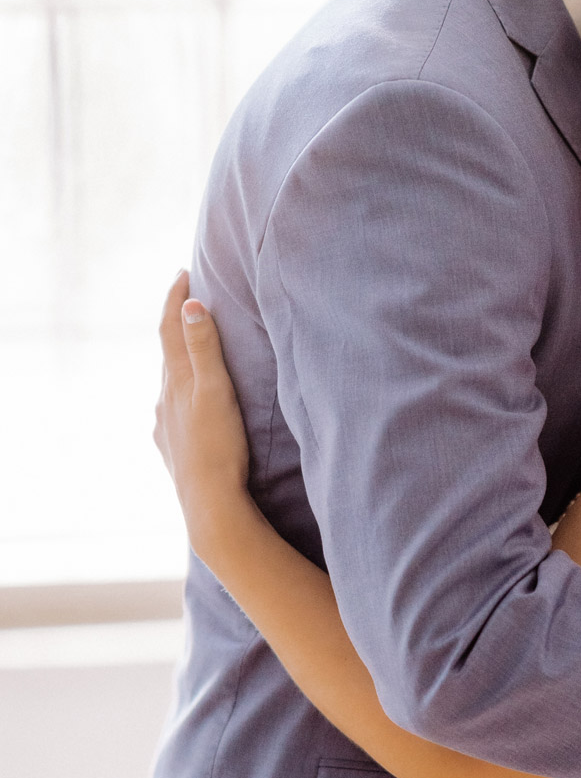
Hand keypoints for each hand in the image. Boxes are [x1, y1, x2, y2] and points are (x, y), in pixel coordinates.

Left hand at [154, 271, 252, 560]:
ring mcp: (165, 426)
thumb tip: (191, 305)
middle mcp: (163, 400)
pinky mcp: (172, 448)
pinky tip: (189, 408)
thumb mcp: (216, 391)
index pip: (170, 329)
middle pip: (168, 354)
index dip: (176, 300)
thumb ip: (204, 349)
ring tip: (196, 356)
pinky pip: (173, 413)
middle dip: (179, 328)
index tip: (183, 273)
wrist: (209, 504)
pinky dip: (182, 398)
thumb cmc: (219, 447)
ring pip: (171, 385)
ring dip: (181, 365)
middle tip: (191, 305)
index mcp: (176, 381)